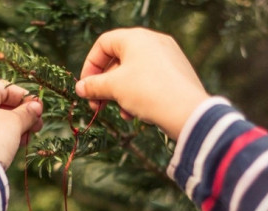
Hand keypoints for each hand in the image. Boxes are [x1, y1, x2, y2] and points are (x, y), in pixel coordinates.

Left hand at [0, 80, 42, 169]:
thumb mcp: (15, 123)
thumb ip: (27, 113)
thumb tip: (36, 107)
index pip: (5, 88)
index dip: (25, 97)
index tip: (39, 110)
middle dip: (20, 115)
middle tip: (36, 127)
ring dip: (11, 128)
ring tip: (25, 140)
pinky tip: (9, 148)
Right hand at [76, 28, 208, 138]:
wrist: (187, 112)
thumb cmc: (148, 92)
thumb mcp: (114, 88)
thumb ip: (93, 86)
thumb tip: (80, 88)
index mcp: (136, 38)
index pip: (103, 44)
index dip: (90, 66)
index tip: (85, 87)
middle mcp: (153, 42)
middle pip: (118, 61)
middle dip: (105, 86)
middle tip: (97, 106)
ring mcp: (167, 57)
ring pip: (134, 74)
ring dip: (121, 95)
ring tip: (122, 114)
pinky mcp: (177, 74)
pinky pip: (150, 82)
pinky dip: (138, 96)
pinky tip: (137, 114)